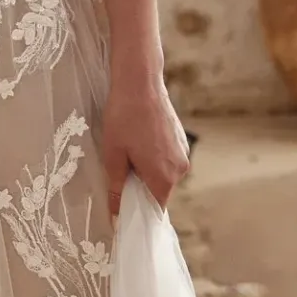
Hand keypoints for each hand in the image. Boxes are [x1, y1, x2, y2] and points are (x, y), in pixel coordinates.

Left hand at [99, 64, 192, 216]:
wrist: (140, 82)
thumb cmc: (123, 117)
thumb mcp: (113, 155)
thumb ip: (116, 188)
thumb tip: (116, 214)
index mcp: (164, 177)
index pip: (154, 208)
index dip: (139, 210)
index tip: (124, 208)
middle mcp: (180, 168)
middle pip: (159, 191)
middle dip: (141, 187)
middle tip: (121, 169)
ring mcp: (183, 153)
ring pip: (163, 174)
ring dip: (148, 170)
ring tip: (130, 149)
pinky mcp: (182, 140)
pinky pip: (168, 159)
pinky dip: (155, 156)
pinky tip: (141, 140)